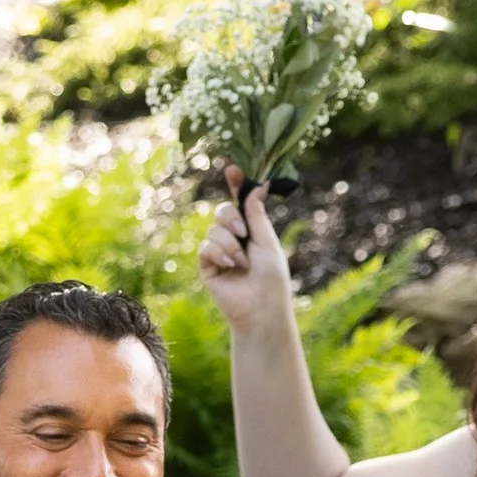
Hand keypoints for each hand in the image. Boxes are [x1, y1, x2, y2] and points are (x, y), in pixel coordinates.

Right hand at [197, 169, 296, 341]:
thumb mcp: (267, 242)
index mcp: (251, 231)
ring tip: (242, 264)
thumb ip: (257, 215)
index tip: (233, 168)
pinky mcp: (208, 267)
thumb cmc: (271, 278)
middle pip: (222, 211)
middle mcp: (234, 239)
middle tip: (243, 233)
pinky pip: (205, 247)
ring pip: (213, 230)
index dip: (236, 184)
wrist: (260, 308)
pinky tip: (230, 266)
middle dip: (231, 218)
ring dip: (229, 244)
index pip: (241, 202)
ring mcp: (219, 252)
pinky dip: (218, 254)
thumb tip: (258, 185)